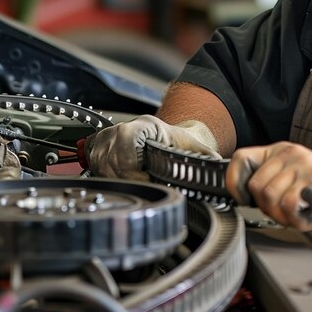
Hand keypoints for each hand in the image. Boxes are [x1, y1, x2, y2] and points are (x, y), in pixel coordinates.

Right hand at [85, 114, 220, 180]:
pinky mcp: (99, 145)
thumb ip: (206, 160)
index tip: (143, 180)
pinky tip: (119, 179)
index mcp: (146, 125)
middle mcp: (123, 128)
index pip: (126, 141)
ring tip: (133, 182)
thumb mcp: (195, 150)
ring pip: (100, 164)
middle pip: (111, 158)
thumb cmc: (180, 144)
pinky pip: (92, 164)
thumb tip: (219, 170)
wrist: (170, 138)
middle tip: (141, 186)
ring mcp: (108, 136)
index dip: (133, 166)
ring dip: (115, 180)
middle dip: (126, 178)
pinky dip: (103, 175)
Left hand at [225, 141, 311, 230]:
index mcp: (277, 151)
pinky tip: (306, 214)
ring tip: (297, 212)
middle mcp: (288, 153)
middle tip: (283, 212)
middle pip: (255, 185)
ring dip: (282, 215)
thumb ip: (267, 182)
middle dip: (266, 207)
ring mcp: (301, 162)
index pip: (241, 158)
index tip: (242, 199)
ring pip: (270, 196)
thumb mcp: (288, 179)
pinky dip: (295, 217)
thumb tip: (239, 197)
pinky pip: (289, 203)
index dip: (234, 182)